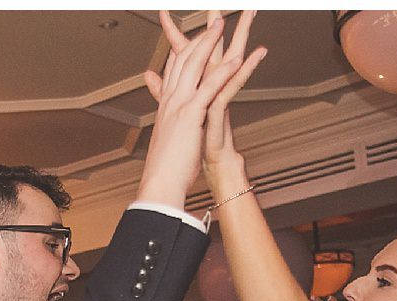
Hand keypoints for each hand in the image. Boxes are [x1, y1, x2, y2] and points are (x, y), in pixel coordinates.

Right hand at [137, 12, 259, 206]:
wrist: (160, 184)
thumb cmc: (166, 169)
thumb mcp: (168, 142)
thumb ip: (171, 128)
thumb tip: (172, 126)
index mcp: (166, 107)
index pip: (173, 71)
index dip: (182, 51)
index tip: (191, 37)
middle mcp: (171, 101)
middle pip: (184, 60)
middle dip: (199, 38)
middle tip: (212, 20)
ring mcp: (180, 106)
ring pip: (195, 66)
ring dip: (210, 43)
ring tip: (223, 25)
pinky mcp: (192, 115)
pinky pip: (210, 88)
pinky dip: (224, 72)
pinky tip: (236, 60)